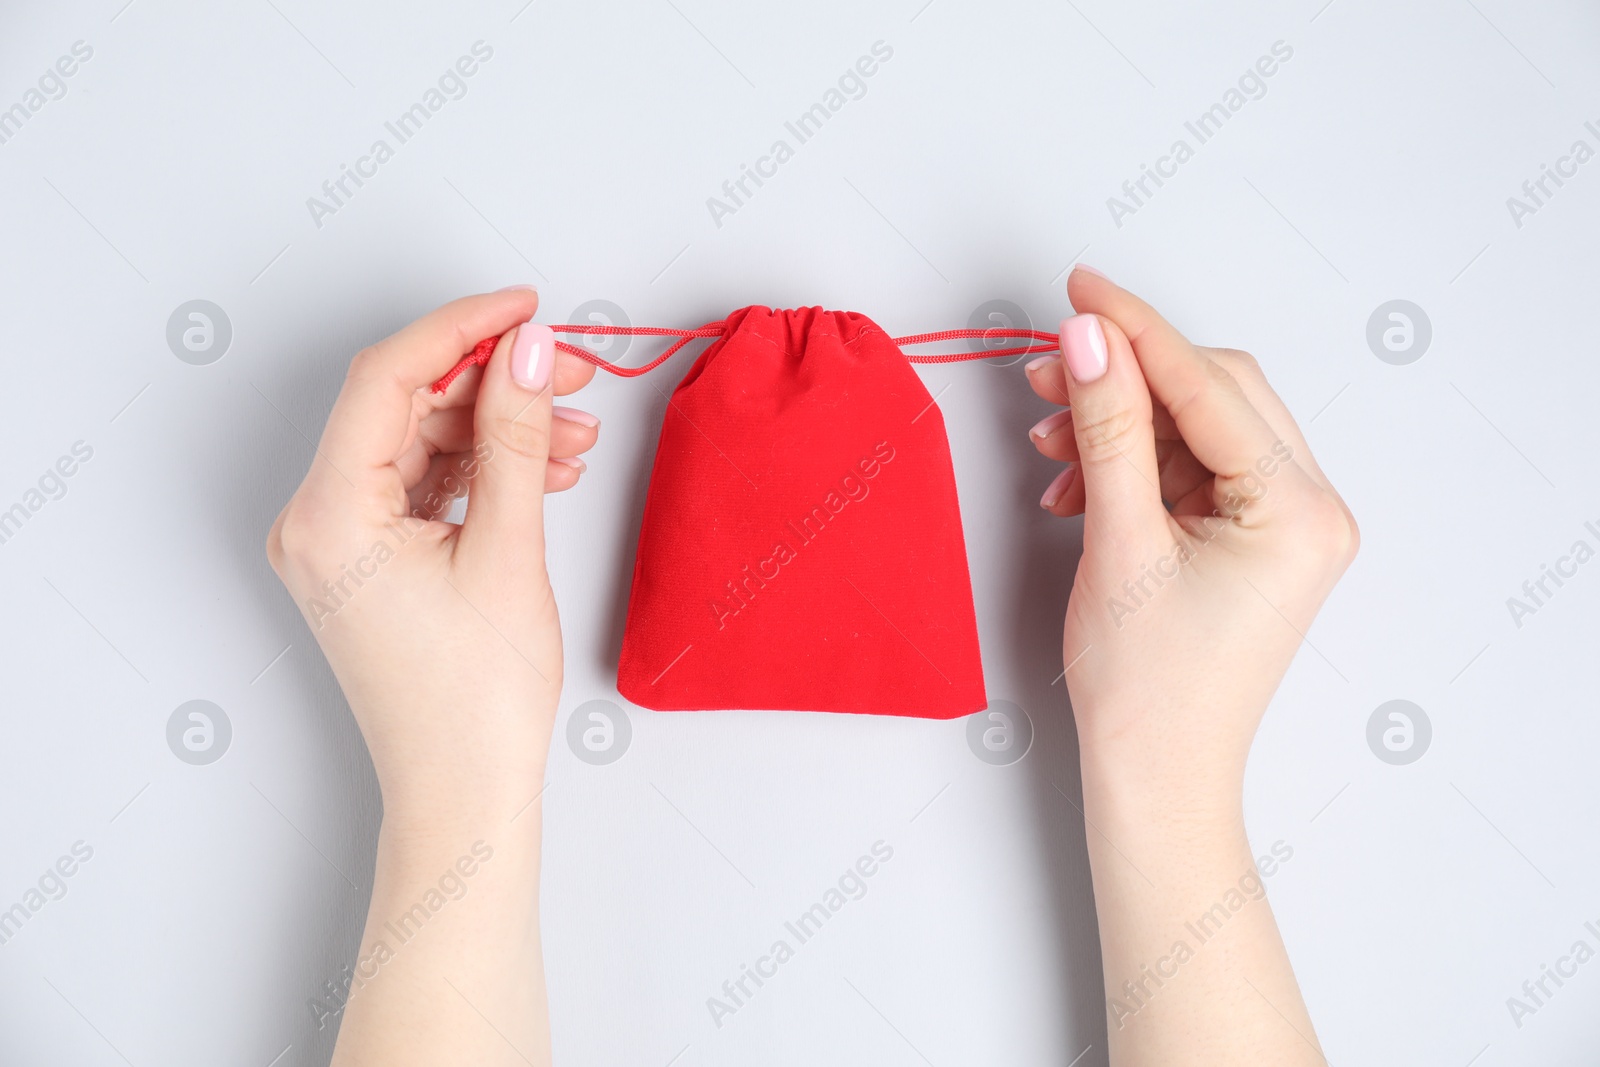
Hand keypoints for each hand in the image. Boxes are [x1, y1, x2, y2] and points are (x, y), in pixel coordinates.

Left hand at [266, 288, 598, 825]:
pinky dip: (482, 469)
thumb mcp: (509, 552)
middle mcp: (314, 522)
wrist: (462, 792)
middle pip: (403, 406)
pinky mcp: (366, 558)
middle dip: (492, 381)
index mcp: (327, 517)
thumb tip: (529, 351)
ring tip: (575, 434)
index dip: (462, 329)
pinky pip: (422, 483)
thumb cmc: (475, 703)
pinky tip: (545, 469)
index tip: (527, 309)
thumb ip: (516, 437)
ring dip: (498, 428)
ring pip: (419, 442)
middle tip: (570, 371)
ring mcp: (337, 541)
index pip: (387, 379)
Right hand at [1028, 269, 1355, 1064]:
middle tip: (1050, 372)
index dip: (1136, 330)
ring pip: (1199, 429)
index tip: (1077, 288)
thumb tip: (1091, 335)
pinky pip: (1193, 470)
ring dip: (1122, 425)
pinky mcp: (1255, 541)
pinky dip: (1133, 465)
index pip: (1209, 385)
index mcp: (1298, 510)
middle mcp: (1311, 509)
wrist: (1156, 778)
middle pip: (1214, 395)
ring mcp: (1287, 526)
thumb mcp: (1118, 543)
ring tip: (1050, 444)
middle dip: (1126, 379)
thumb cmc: (1145, 686)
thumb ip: (1107, 428)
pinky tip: (1076, 486)